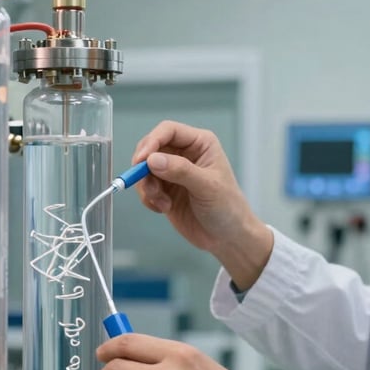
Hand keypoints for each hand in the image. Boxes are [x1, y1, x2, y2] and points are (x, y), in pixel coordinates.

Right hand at [133, 120, 272, 289]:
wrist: (227, 238)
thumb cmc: (227, 208)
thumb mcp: (207, 187)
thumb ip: (180, 171)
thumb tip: (152, 159)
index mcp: (200, 144)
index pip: (168, 131)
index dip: (152, 142)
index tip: (141, 161)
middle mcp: (185, 153)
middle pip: (151, 148)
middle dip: (144, 167)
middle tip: (148, 186)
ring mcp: (173, 172)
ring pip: (144, 169)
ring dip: (147, 187)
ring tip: (162, 203)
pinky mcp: (165, 190)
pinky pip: (145, 187)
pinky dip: (148, 198)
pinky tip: (164, 208)